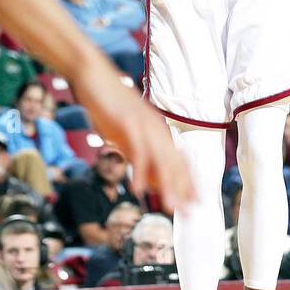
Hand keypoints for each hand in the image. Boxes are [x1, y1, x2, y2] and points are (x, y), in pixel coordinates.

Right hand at [71, 57, 194, 211]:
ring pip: (160, 159)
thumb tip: (151, 179)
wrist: (93, 76)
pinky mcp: (128, 122)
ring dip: (167, 185)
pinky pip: (137, 150)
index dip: (189, 183)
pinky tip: (139, 189)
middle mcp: (156, 129)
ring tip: (171, 208)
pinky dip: (140, 170)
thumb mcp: (126, 135)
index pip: (179, 160)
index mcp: (158, 131)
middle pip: (175, 163)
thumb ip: (139, 155)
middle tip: (190, 213)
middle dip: (183, 190)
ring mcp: (143, 125)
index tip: (196, 204)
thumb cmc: (108, 106)